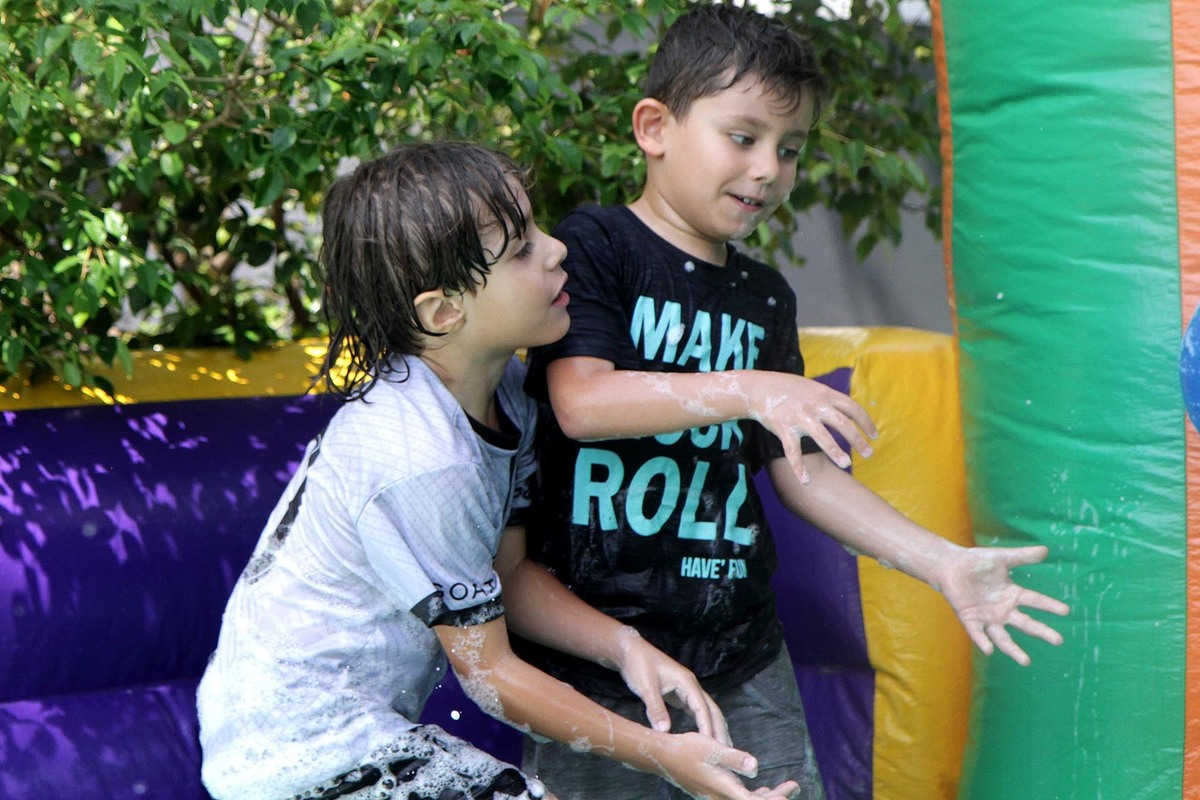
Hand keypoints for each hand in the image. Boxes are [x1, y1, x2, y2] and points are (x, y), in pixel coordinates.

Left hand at [614, 627, 730, 744]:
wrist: (629, 650)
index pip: (702, 708)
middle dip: (719, 730)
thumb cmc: (638, 664)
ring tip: (720, 749)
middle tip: (727, 752)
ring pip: (706, 711)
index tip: (713, 746)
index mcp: (687, 682)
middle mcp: (691, 686)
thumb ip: (656, 708)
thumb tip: (664, 731)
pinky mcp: (679, 695)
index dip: (708, 728)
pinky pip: (695, 711)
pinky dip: (702, 724)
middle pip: (712, 710)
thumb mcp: (646, 686)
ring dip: (714, 728)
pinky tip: (704, 737)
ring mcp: (686, 690)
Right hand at [654, 732, 797, 799]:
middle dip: (777, 796)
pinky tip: (760, 787)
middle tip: (794, 786)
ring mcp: (718, 796)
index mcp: (725, 789)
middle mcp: (722, 797)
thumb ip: (735, 759)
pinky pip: (739, 798)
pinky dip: (754, 794)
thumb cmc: (688, 750)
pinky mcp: (714, 792)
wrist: (664, 757)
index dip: (774, 799)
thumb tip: (756, 766)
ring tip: (788, 787)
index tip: (790, 791)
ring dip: (768, 795)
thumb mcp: (713, 749)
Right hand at [745, 373, 877, 483]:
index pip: (852, 408)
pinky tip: (806, 481)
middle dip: (858, 440)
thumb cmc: (787, 388)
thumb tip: (848, 412)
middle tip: (869, 454)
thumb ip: (829, 399)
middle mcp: (814, 405)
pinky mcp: (784, 428)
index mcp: (824, 394)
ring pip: (822, 437)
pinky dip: (799, 467)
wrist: (758, 387)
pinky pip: (793, 451)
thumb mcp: (812, 388)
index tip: (874, 436)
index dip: (866, 422)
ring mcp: (799, 417)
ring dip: (836, 452)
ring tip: (847, 465)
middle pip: (842, 423)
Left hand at [939, 544, 1069, 665]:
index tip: (1066, 611)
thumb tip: (1046, 550)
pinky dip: (982, 641)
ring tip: (1025, 661)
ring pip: (1003, 637)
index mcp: (1013, 595)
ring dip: (1013, 650)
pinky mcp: (970, 619)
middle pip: (1025, 624)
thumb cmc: (977, 562)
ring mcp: (987, 617)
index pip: (1035, 601)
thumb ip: (1022, 556)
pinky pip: (977, 633)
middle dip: (1041, 632)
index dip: (1049, 606)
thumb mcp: (1002, 558)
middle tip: (1058, 640)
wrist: (951, 566)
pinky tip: (989, 650)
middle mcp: (1003, 610)